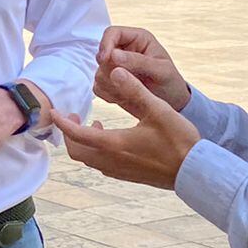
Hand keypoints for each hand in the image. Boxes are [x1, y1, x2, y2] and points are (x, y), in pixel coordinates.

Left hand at [58, 65, 201, 190]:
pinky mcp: (127, 175)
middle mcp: (111, 161)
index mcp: (113, 144)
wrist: (195, 172)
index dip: (62, 122)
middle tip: (73, 115)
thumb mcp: (157, 109)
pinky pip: (101, 164)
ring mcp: (119, 171)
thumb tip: (115, 71)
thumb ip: (134, 89)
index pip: (77, 134)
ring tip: (94, 122)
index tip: (52, 111)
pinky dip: (95, 150)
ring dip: (83, 142)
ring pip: (88, 159)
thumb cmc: (179, 140)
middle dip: (69, 133)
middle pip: (76, 151)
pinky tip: (110, 137)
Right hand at [96, 26, 191, 112]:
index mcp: (137, 39)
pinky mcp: (111, 81)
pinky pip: (99, 86)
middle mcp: (123, 50)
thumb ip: (139, 61)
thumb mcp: (161, 70)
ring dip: (110, 83)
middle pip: (101, 53)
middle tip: (123, 82)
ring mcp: (115, 66)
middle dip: (109, 69)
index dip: (106, 44)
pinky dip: (109, 93)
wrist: (172, 101)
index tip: (105, 60)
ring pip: (98, 71)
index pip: (112, 33)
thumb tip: (113, 55)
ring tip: (130, 92)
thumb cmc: (170, 81)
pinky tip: (125, 97)